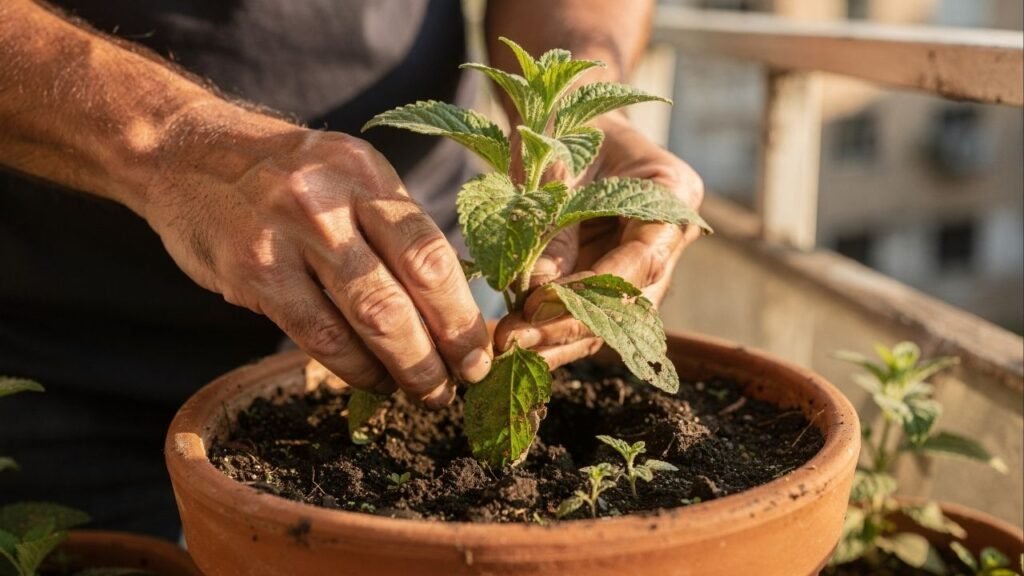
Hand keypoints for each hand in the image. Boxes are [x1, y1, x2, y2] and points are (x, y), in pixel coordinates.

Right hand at [142, 112, 491, 407]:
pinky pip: (316, 334)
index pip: (431, 252)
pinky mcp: (251, 270)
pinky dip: (353, 368)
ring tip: (425, 392)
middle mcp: (330, 199)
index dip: (463, 314)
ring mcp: (287, 234)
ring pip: (367, 318)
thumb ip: (393, 228)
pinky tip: (374, 382)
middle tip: (461, 384)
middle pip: (407, 288)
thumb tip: (452, 303)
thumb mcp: (348, 176)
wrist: (186, 154)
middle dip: (444, 349)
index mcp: (367, 173)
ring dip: (404, 368)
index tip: (479, 352)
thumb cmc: (286, 176)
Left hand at [494, 113, 703, 368]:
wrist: (569, 115)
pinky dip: (550, 331)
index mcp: (672, 196)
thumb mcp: (553, 161)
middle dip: (569, 327)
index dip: (594, 288)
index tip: (541, 305)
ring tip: (506, 349)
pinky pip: (586, 315)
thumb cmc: (564, 123)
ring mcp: (641, 265)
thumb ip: (552, 222)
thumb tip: (533, 290)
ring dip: (557, 340)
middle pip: (628, 302)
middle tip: (515, 341)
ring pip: (607, 320)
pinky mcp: (610, 279)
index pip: (644, 258)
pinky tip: (512, 344)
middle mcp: (667, 238)